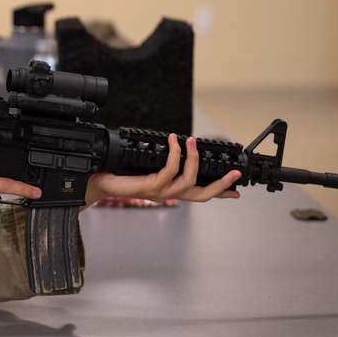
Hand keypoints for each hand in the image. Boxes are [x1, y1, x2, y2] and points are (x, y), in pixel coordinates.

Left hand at [86, 135, 240, 205]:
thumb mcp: (147, 168)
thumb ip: (163, 163)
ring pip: (189, 180)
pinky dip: (175, 154)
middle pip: (202, 194)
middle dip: (221, 184)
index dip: (219, 193)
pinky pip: (169, 170)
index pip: (200, 194)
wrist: (100, 182)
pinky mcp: (150, 187)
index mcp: (171, 191)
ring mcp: (160, 193)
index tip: (237, 192)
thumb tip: (176, 147)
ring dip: (194, 159)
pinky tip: (175, 142)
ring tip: (193, 142)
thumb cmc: (122, 175)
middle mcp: (168, 194)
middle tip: (235, 173)